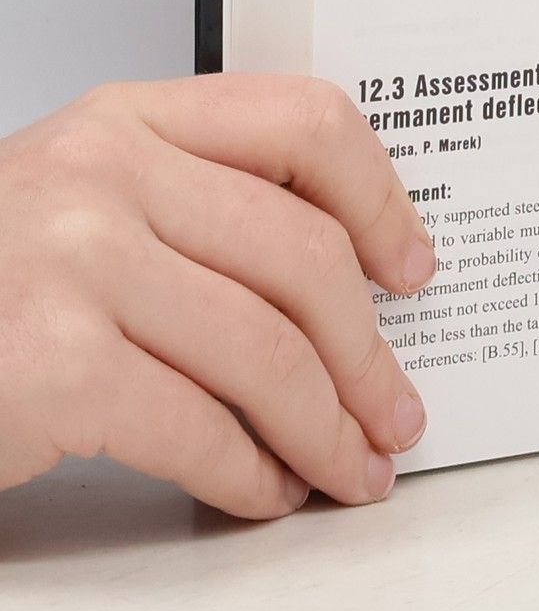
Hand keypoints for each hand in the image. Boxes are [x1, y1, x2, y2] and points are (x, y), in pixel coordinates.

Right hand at [0, 75, 435, 517]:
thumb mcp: (82, 207)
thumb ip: (196, 210)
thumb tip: (355, 283)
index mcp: (126, 119)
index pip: (305, 120)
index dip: (382, 200)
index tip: (414, 268)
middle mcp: (102, 174)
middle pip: (306, 257)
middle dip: (369, 356)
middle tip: (397, 415)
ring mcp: (73, 264)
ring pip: (268, 351)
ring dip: (327, 430)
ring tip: (350, 468)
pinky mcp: (51, 364)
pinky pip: (200, 428)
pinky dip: (249, 474)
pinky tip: (262, 491)